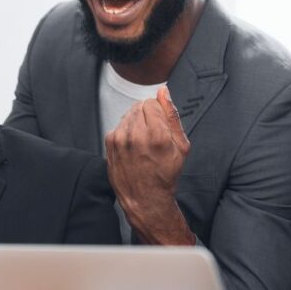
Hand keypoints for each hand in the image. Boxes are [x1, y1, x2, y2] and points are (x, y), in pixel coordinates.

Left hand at [105, 87, 195, 244]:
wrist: (145, 197)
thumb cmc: (165, 174)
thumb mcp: (180, 146)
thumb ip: (172, 115)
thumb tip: (163, 91)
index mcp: (157, 135)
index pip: (152, 102)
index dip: (159, 112)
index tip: (161, 126)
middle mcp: (136, 135)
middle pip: (139, 106)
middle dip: (148, 116)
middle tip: (153, 135)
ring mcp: (120, 139)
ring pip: (128, 114)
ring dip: (136, 123)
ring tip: (143, 143)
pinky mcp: (109, 142)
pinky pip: (119, 125)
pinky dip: (126, 132)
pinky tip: (133, 147)